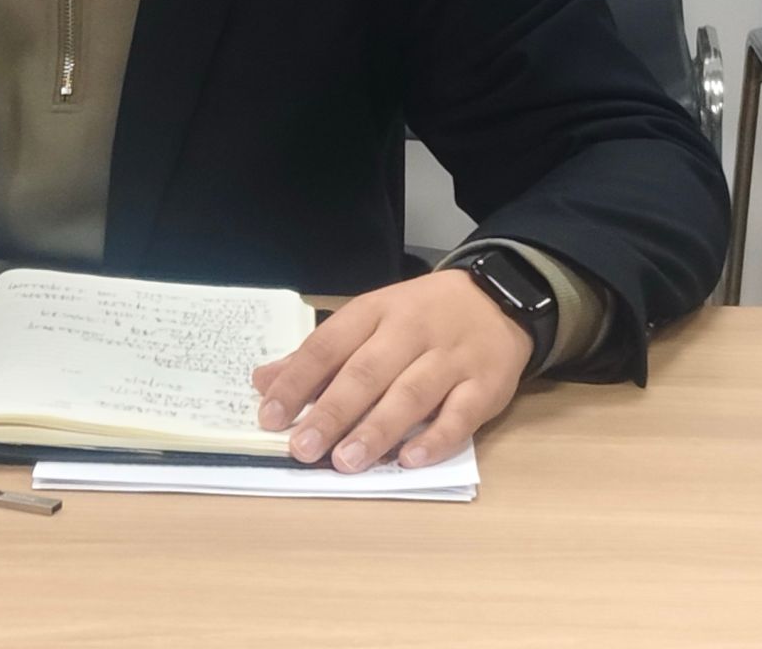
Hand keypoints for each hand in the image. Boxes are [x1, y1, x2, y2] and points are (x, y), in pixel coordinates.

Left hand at [250, 269, 533, 471]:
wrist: (497, 300)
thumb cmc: (420, 316)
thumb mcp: (369, 320)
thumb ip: (319, 355)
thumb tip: (263, 382)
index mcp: (374, 312)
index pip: (327, 345)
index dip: (297, 381)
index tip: (269, 415)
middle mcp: (410, 332)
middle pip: (366, 372)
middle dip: (331, 411)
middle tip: (302, 447)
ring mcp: (451, 359)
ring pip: (410, 395)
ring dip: (376, 430)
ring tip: (345, 462)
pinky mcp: (486, 385)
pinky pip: (460, 415)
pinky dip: (435, 439)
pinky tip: (409, 461)